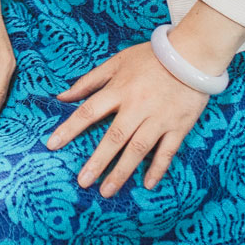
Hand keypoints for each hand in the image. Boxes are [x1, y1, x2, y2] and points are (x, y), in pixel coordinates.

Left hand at [46, 42, 209, 196]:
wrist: (192, 54)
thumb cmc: (151, 57)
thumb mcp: (117, 62)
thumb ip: (89, 80)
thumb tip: (62, 97)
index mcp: (120, 89)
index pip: (89, 111)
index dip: (69, 128)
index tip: (52, 145)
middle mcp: (138, 106)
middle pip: (114, 137)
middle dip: (97, 161)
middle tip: (82, 182)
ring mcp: (159, 118)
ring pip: (138, 149)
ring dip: (122, 171)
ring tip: (107, 191)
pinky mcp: (179, 126)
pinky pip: (167, 151)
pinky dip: (158, 168)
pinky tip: (147, 184)